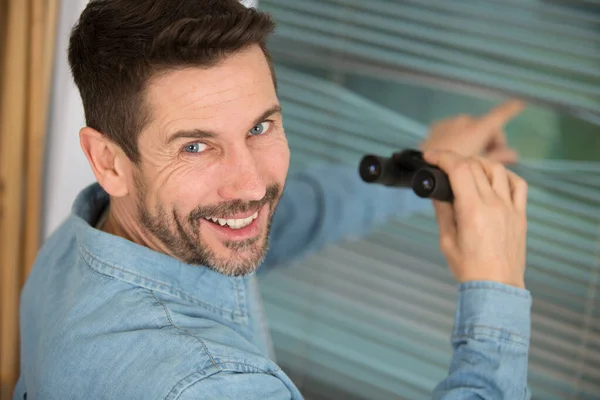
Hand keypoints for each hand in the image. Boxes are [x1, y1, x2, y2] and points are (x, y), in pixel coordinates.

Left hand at [420, 100, 524, 163]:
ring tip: (470, 158)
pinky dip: (460, 137)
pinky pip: (455, 129)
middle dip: (490, 141)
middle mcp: (465, 121)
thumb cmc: (453, 169)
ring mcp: (450, 122)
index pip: (500, 114)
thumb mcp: (480, 166)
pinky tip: (455, 152)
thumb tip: (515, 154)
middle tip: (489, 159)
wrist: (422, 168)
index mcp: (478, 129)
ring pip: (470, 128)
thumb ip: (500, 157)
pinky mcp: (438, 126)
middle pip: (486, 128)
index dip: (512, 109)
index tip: (521, 102)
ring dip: (474, 139)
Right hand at [423, 150, 527, 288]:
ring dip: (479, 163)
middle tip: (443, 164)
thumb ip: (443, 211)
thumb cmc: (469, 268)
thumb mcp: (446, 240)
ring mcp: (510, 208)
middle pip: (475, 165)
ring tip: (467, 169)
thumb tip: (438, 192)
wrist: (496, 288)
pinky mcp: (520, 215)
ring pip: (497, 170)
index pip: (459, 169)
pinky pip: (518, 185)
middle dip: (455, 159)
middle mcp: (494, 205)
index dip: (443, 157)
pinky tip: (493, 179)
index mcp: (473, 211)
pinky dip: (504, 175)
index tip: (431, 156)